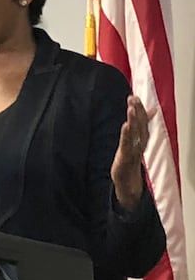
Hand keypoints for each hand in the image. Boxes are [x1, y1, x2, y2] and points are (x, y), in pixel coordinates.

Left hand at [111, 95, 155, 209]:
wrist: (128, 182)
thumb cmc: (130, 159)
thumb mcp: (135, 141)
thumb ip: (142, 125)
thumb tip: (152, 110)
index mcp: (142, 139)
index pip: (142, 121)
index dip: (140, 109)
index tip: (135, 96)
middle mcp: (140, 143)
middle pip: (140, 124)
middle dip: (137, 110)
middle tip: (134, 98)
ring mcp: (134, 150)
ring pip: (135, 133)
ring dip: (134, 120)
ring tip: (131, 108)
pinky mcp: (126, 157)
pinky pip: (127, 144)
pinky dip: (127, 134)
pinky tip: (126, 125)